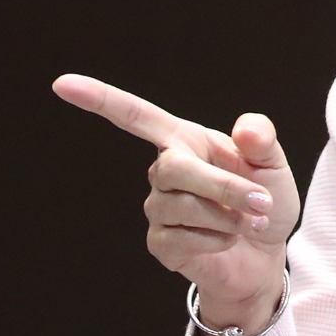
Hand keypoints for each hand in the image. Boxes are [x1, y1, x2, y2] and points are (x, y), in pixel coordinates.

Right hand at [51, 73, 298, 324]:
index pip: (136, 116)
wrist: (265, 252)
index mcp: (186, 140)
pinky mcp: (160, 242)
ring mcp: (158, 207)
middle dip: (222, 186)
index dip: (100, 99)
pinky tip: (227, 240)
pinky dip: (218, 239)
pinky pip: (184, 238)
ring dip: (227, 217)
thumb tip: (244, 129)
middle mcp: (165, 171)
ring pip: (182, 206)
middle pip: (173, 168)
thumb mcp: (273, 164)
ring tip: (248, 222)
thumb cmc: (266, 199)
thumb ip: (263, 141)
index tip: (62, 83)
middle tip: (260, 201)